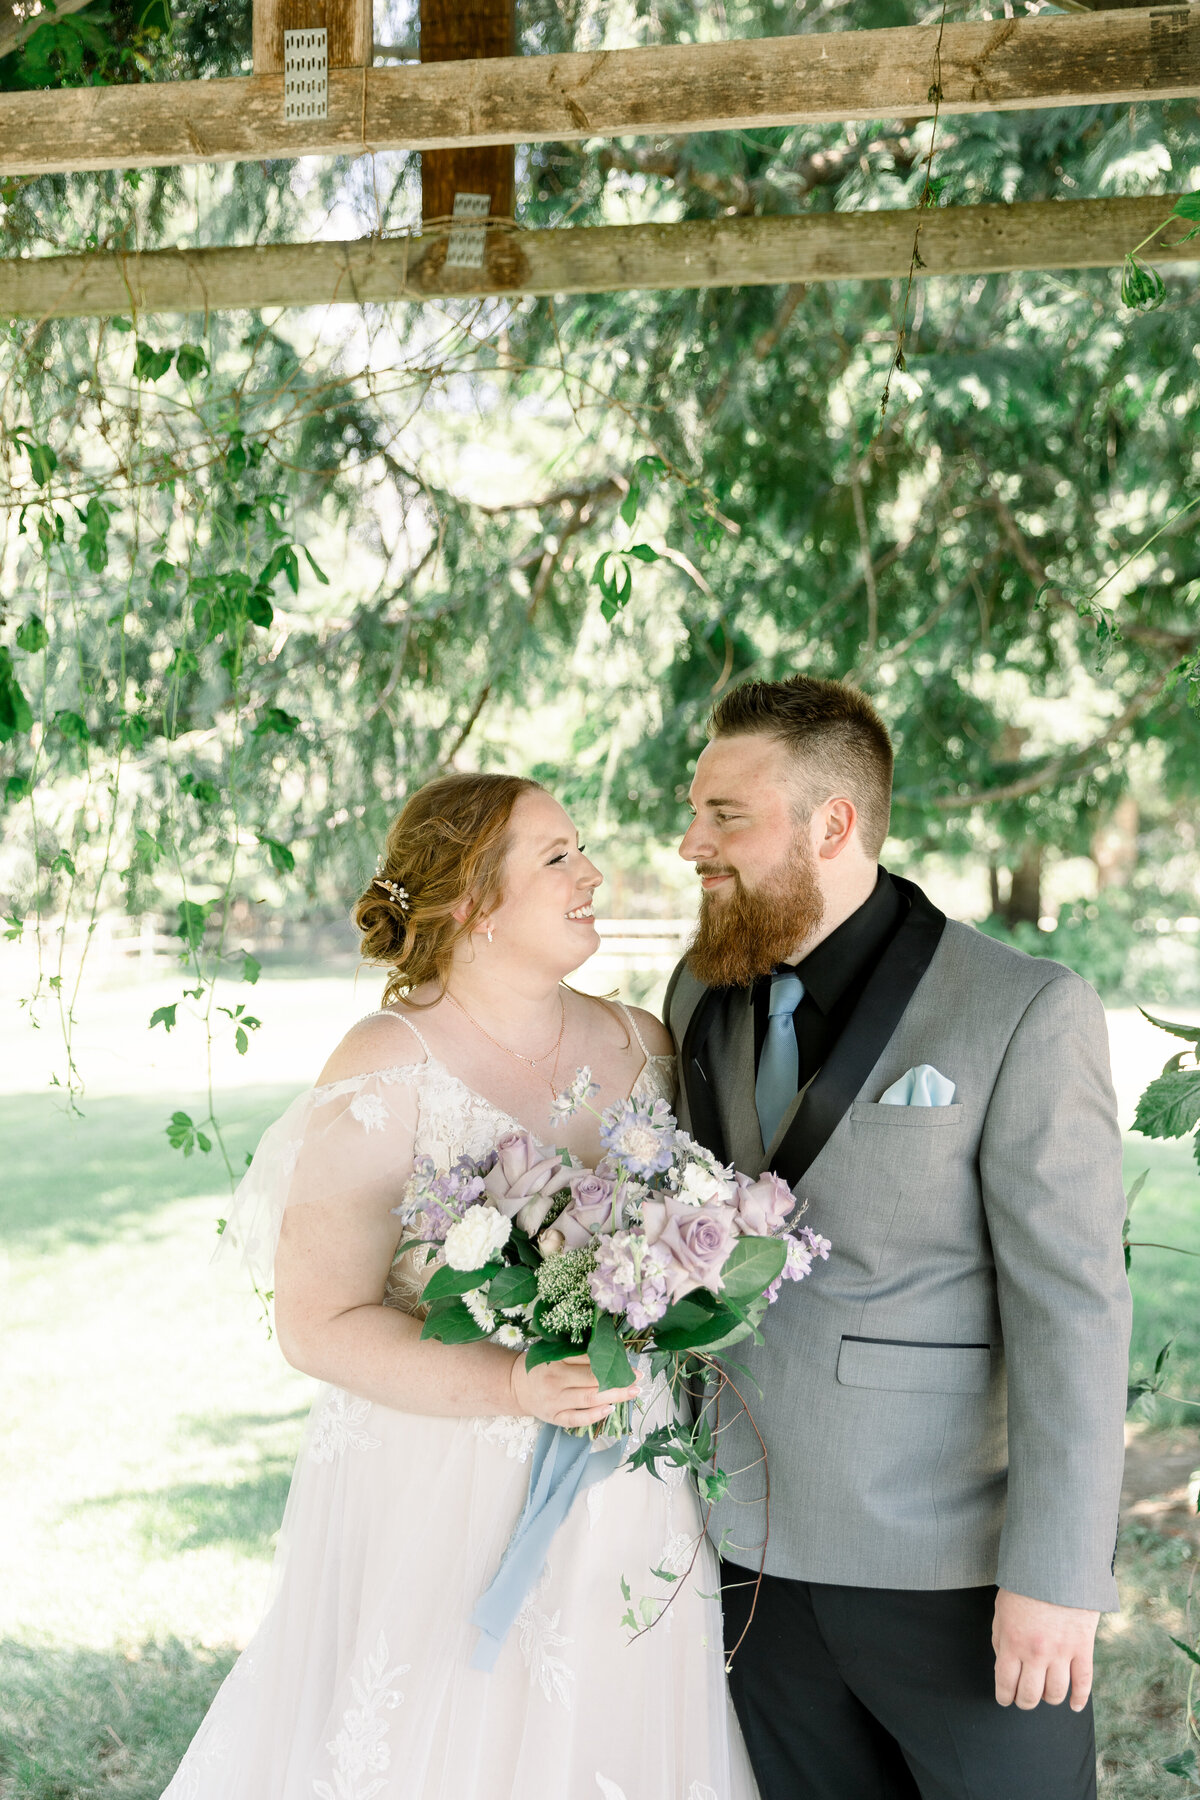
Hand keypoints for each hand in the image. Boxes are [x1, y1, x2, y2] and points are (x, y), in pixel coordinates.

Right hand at [509, 1353, 640, 1429]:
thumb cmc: (539, 1365)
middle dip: (618, 1379)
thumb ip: (575, 1352)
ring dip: (614, 1396)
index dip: (610, 1361)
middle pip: (593, 1381)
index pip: (588, 1360)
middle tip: (638, 1377)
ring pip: (589, 1399)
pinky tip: (610, 1409)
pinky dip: (595, 1415)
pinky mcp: (555, 1417)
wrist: (514, 1385)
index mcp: (555, 1361)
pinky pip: (577, 1419)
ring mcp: (555, 1402)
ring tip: (633, 1392)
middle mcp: (556, 1382)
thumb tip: (607, 1351)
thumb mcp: (553, 1352)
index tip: (628, 1361)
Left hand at [992, 1588, 1099, 1711]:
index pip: (1006, 1684)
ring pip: (1056, 1693)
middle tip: (1024, 1699)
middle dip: (1025, 1702)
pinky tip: (1074, 1704)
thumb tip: (1004, 1664)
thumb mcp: (1002, 1609)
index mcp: (1012, 1642)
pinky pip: (1083, 1682)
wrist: (1058, 1564)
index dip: (1004, 1696)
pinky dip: (1079, 1699)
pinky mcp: (1083, 1648)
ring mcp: (1061, 1652)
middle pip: (1030, 1695)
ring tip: (1045, 1695)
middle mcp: (1036, 1652)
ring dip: (1049, 1699)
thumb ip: (1001, 1638)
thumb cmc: (1026, 1585)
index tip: (1005, 1699)